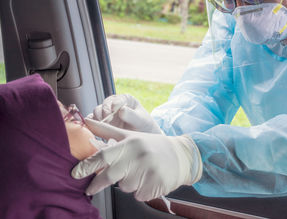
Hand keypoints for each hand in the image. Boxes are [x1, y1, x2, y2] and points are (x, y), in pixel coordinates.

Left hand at [71, 118, 201, 201]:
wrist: (181, 155)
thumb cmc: (151, 146)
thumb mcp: (130, 135)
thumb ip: (107, 131)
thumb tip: (86, 121)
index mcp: (130, 143)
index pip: (104, 154)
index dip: (88, 165)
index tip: (75, 173)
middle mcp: (139, 155)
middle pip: (111, 175)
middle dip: (98, 183)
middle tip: (90, 188)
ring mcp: (148, 170)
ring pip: (125, 186)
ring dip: (127, 183)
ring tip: (139, 173)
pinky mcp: (156, 184)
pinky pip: (138, 194)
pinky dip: (140, 191)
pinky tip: (148, 179)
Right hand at [91, 94, 162, 133]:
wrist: (141, 136)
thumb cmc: (143, 126)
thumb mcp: (141, 120)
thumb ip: (132, 115)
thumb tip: (121, 110)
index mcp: (126, 99)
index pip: (118, 99)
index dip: (115, 103)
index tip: (114, 109)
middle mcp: (114, 104)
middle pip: (105, 104)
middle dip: (105, 111)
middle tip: (107, 120)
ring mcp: (106, 113)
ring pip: (97, 112)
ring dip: (98, 118)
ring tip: (102, 125)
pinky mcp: (101, 122)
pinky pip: (92, 121)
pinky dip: (91, 124)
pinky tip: (95, 129)